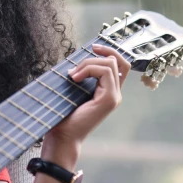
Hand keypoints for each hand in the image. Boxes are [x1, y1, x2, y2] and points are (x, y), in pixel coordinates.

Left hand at [43, 45, 129, 162]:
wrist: (62, 135)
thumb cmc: (63, 115)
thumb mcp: (72, 90)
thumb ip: (81, 76)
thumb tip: (76, 58)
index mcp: (107, 91)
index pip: (120, 65)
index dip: (110, 51)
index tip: (93, 47)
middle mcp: (115, 94)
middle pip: (116, 61)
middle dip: (96, 55)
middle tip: (77, 62)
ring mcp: (114, 96)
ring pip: (109, 64)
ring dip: (88, 63)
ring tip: (72, 76)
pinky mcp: (110, 99)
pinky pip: (105, 72)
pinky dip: (88, 69)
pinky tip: (74, 78)